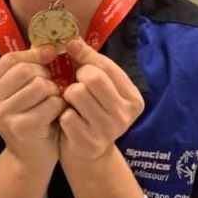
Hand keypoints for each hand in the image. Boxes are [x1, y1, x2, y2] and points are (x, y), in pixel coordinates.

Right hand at [0, 44, 66, 169]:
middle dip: (44, 75)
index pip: (9, 59)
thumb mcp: (22, 89)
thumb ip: (29, 65)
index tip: (50, 55)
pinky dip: (59, 106)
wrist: (31, 158)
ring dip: (53, 91)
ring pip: (40, 85)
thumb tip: (49, 47)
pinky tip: (55, 114)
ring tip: (51, 102)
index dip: (33, 54)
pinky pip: (50, 103)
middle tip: (49, 88)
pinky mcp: (20, 127)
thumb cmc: (30, 117)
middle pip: (25, 70)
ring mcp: (1, 116)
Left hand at [58, 38, 144, 161]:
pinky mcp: (88, 143)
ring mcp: (108, 131)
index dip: (86, 58)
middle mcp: (125, 115)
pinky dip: (63, 115)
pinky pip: (66, 115)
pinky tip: (68, 121)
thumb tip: (72, 40)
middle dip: (78, 77)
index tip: (74, 53)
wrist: (88, 157)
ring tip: (73, 103)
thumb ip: (90, 63)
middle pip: (92, 78)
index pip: (107, 66)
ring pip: (76, 93)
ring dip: (68, 96)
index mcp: (133, 99)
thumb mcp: (100, 89)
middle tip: (77, 85)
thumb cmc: (92, 114)